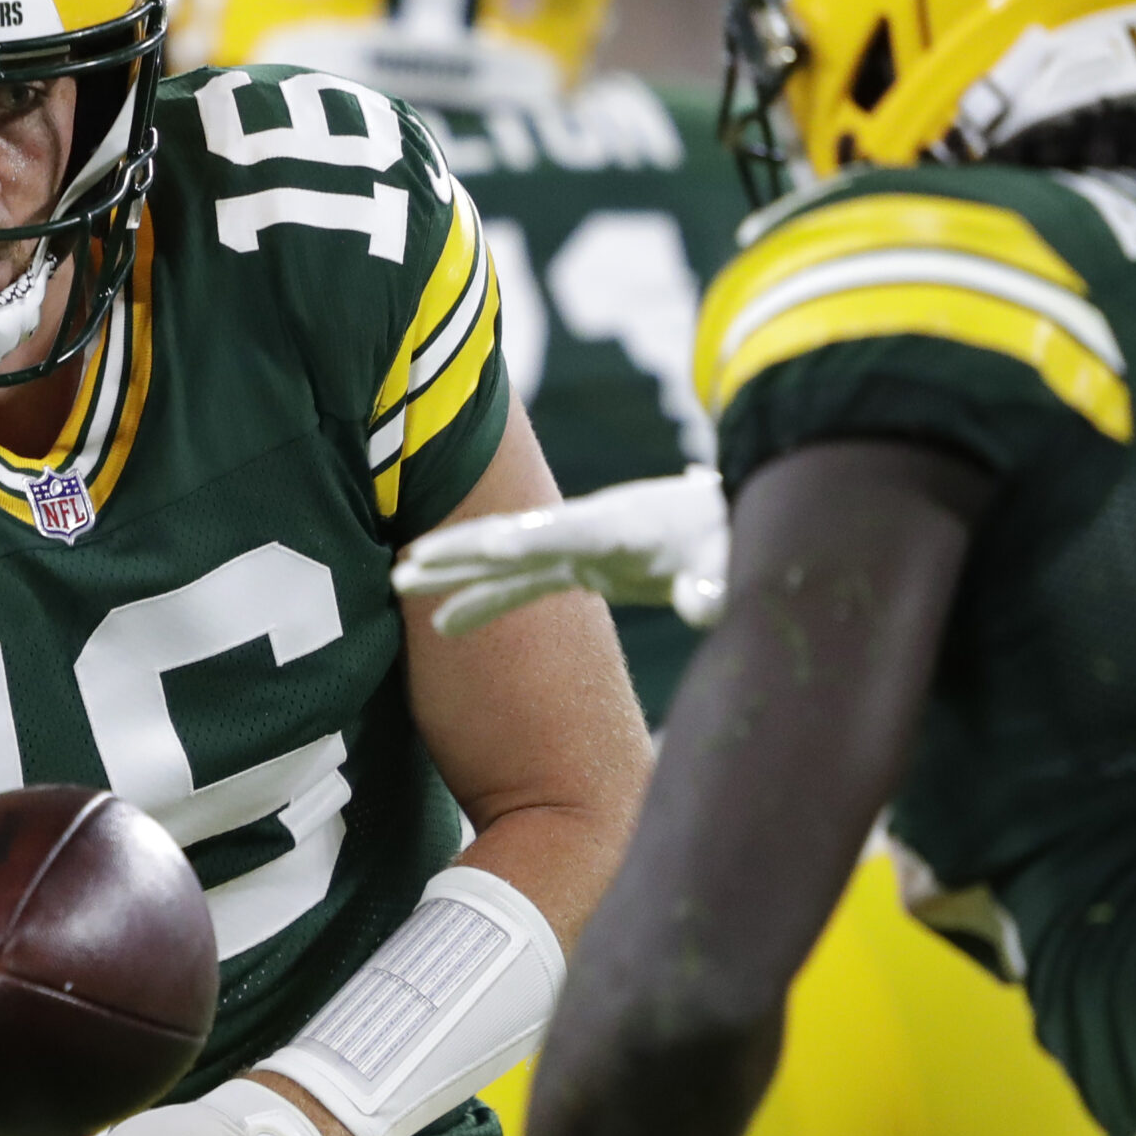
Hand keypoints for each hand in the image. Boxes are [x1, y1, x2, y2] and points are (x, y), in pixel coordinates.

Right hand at [393, 468, 727, 634]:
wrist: (736, 511)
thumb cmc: (735, 535)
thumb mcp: (732, 558)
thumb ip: (715, 582)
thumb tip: (701, 605)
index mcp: (624, 525)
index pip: (568, 534)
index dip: (529, 542)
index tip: (489, 549)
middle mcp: (591, 529)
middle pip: (515, 539)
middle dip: (463, 550)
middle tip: (409, 563)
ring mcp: (581, 545)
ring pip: (504, 560)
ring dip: (454, 571)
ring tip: (399, 582)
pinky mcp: (582, 564)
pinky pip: (520, 584)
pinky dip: (482, 600)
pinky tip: (442, 624)